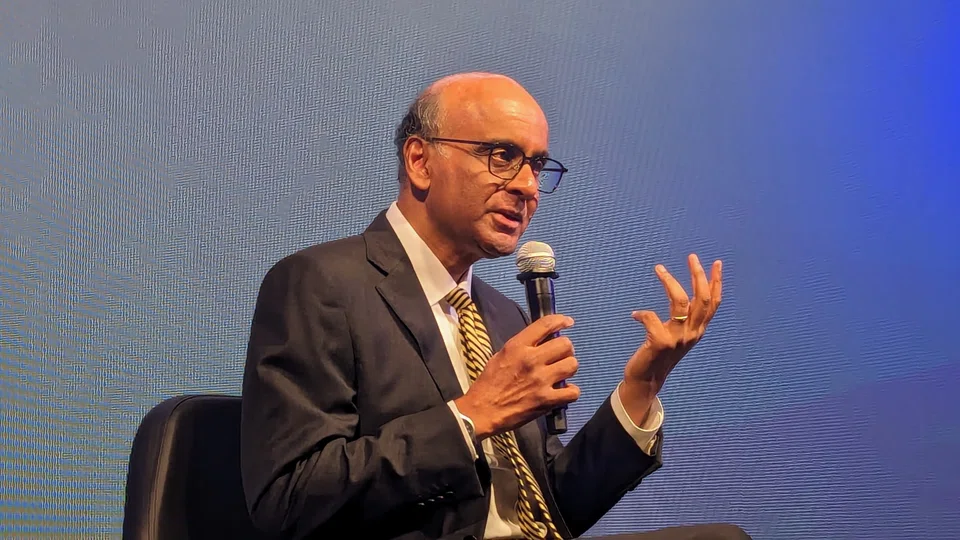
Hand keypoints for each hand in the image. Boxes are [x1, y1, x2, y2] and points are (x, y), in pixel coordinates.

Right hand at [454, 314, 580, 438]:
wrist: (483, 411)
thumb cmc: (489, 383)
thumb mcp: (501, 355)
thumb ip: (522, 346)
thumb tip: (543, 340)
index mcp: (518, 346)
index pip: (546, 325)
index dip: (561, 320)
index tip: (567, 322)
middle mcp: (531, 360)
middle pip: (565, 344)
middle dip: (565, 349)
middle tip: (560, 356)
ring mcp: (540, 380)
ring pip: (572, 365)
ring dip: (568, 368)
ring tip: (561, 373)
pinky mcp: (546, 400)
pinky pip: (573, 391)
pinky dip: (571, 392)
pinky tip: (562, 392)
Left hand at [619, 254, 722, 419]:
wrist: (647, 379)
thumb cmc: (659, 354)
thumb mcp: (677, 335)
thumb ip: (683, 319)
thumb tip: (684, 298)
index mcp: (698, 330)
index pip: (713, 303)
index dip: (716, 283)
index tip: (717, 263)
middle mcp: (692, 334)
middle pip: (703, 299)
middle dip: (699, 275)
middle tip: (692, 257)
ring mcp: (678, 339)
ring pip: (681, 302)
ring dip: (670, 282)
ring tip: (659, 268)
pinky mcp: (660, 343)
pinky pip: (651, 317)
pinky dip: (642, 313)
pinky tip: (634, 314)